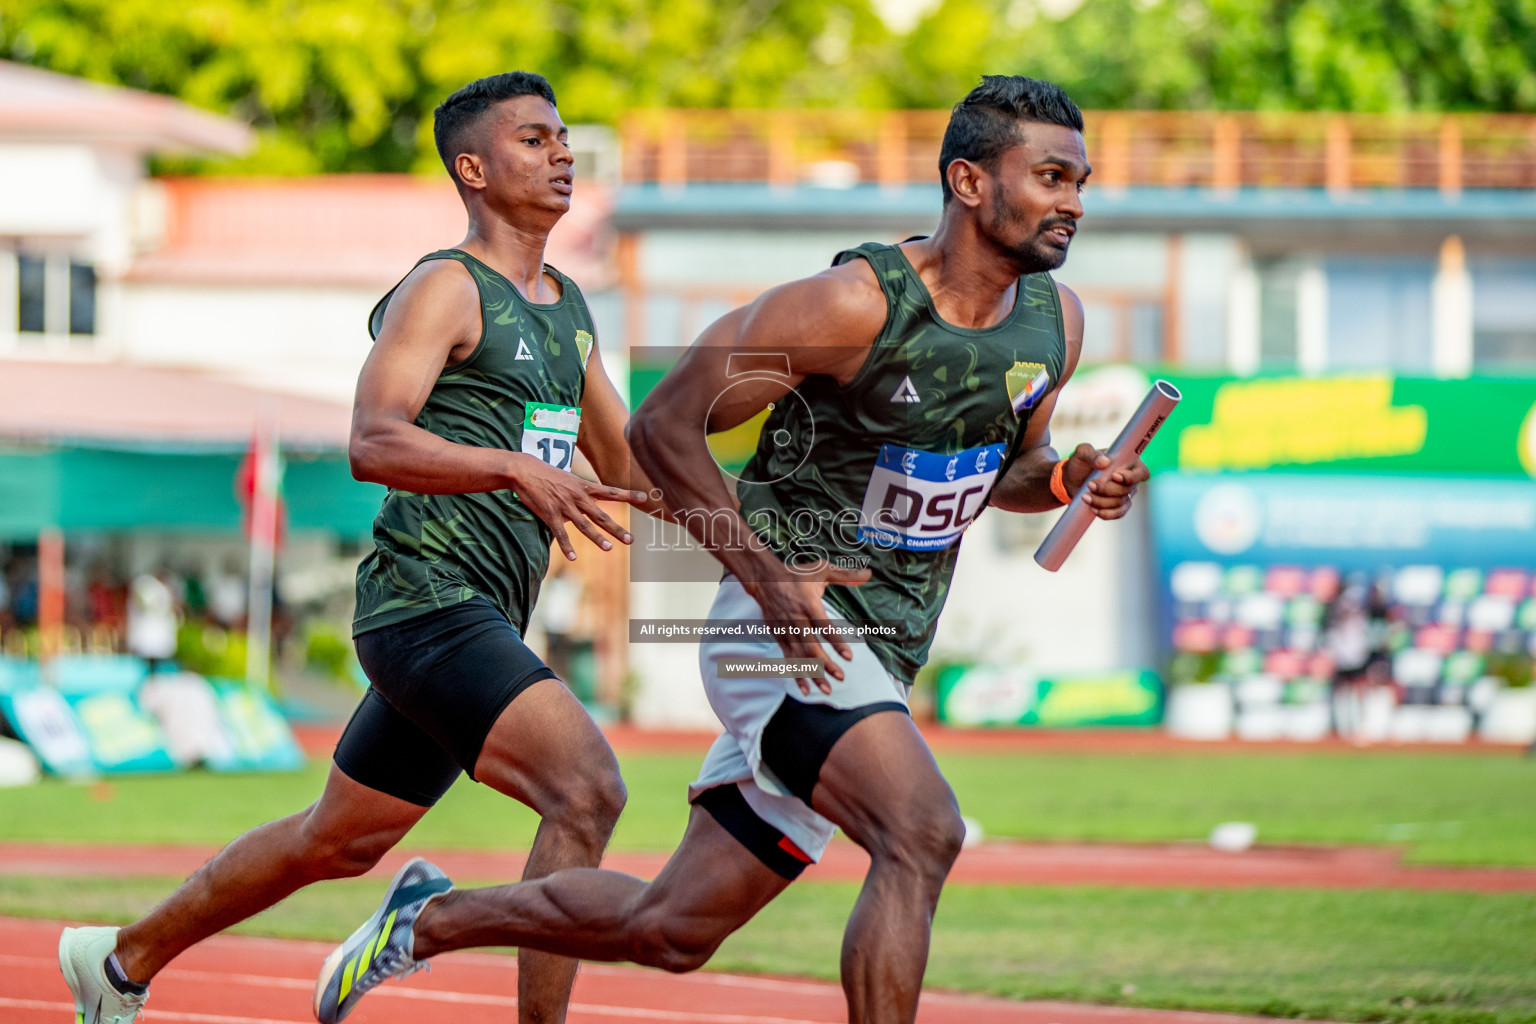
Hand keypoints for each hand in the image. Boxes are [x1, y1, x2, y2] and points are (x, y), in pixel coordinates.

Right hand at [506, 453, 649, 560]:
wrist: (524, 470)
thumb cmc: (546, 473)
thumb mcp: (568, 478)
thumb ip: (581, 491)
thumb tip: (591, 500)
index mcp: (584, 487)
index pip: (611, 491)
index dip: (629, 495)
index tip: (645, 498)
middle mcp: (578, 497)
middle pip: (601, 515)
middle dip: (617, 528)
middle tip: (630, 540)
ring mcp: (564, 506)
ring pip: (584, 525)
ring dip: (597, 538)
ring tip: (609, 548)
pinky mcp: (550, 514)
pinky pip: (561, 534)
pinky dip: (567, 546)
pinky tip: (573, 557)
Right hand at [741, 560, 871, 694]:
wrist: (764, 579)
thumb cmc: (796, 574)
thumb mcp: (821, 569)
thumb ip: (845, 575)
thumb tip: (869, 574)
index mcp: (808, 604)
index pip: (824, 626)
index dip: (836, 642)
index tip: (849, 656)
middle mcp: (796, 620)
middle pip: (811, 646)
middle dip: (825, 664)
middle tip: (841, 676)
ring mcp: (786, 630)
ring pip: (800, 656)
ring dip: (813, 674)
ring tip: (826, 689)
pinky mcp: (779, 637)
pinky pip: (788, 659)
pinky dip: (796, 674)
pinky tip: (805, 689)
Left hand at [1062, 442, 1148, 520]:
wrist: (1071, 480)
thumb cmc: (1080, 463)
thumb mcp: (1082, 453)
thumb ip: (1092, 455)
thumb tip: (1104, 462)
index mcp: (1128, 462)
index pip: (1141, 472)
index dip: (1130, 477)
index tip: (1114, 476)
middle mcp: (1130, 479)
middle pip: (1127, 489)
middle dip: (1107, 490)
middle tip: (1090, 485)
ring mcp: (1125, 494)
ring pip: (1120, 503)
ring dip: (1101, 502)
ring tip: (1085, 497)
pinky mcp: (1118, 506)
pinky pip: (1117, 514)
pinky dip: (1105, 513)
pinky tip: (1092, 508)